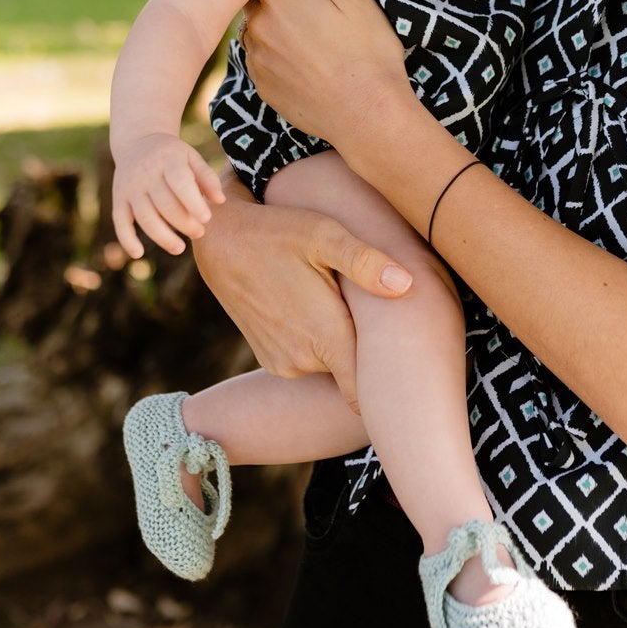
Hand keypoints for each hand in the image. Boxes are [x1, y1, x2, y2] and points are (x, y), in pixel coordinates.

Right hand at [112, 133, 225, 257]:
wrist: (137, 142)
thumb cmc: (172, 155)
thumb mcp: (191, 157)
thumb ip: (207, 177)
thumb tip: (221, 201)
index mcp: (167, 161)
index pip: (180, 183)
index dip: (193, 203)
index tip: (207, 218)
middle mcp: (146, 174)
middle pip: (164, 204)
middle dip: (184, 223)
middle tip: (200, 233)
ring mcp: (130, 188)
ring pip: (145, 217)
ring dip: (162, 236)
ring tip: (180, 248)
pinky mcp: (119, 199)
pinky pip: (120, 221)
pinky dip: (127, 239)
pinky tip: (138, 254)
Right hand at [191, 176, 412, 403]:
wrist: (220, 240)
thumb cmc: (277, 232)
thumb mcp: (324, 235)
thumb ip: (365, 262)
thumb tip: (406, 284)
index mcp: (324, 338)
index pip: (364, 395)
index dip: (388, 391)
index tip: (406, 377)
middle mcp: (302, 361)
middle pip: (354, 376)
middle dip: (370, 355)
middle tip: (384, 320)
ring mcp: (283, 364)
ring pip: (331, 366)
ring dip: (342, 345)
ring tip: (347, 308)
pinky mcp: (270, 359)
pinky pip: (309, 361)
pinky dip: (320, 345)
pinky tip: (320, 311)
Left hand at [240, 0, 411, 160]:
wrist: (368, 114)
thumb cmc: (366, 49)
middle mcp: (256, 27)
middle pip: (257, 0)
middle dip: (278, 0)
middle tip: (313, 10)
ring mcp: (256, 60)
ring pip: (257, 31)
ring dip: (275, 30)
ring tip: (313, 40)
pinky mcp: (263, 88)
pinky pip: (262, 62)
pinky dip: (278, 58)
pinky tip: (308, 64)